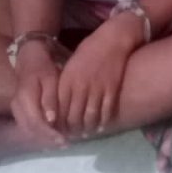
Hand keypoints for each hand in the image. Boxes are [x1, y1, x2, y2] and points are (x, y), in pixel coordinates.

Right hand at [12, 41, 66, 147]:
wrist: (29, 58)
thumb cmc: (43, 66)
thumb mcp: (50, 78)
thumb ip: (50, 99)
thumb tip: (51, 120)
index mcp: (25, 97)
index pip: (35, 122)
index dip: (49, 134)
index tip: (63, 140)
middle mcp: (17, 105)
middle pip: (30, 129)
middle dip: (46, 139)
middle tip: (64, 144)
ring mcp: (16, 108)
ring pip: (26, 129)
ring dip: (42, 138)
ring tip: (59, 142)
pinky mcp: (18, 109)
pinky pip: (26, 125)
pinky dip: (38, 132)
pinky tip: (50, 134)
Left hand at [58, 13, 141, 137]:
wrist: (113, 39)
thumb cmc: (91, 49)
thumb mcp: (72, 64)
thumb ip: (66, 82)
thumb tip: (61, 101)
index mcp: (67, 79)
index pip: (59, 107)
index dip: (58, 121)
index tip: (58, 128)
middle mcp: (80, 87)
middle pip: (73, 115)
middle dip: (72, 128)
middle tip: (72, 133)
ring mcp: (97, 89)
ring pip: (89, 116)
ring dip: (87, 128)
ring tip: (85, 133)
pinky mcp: (112, 89)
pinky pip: (105, 111)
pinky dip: (102, 122)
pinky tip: (100, 127)